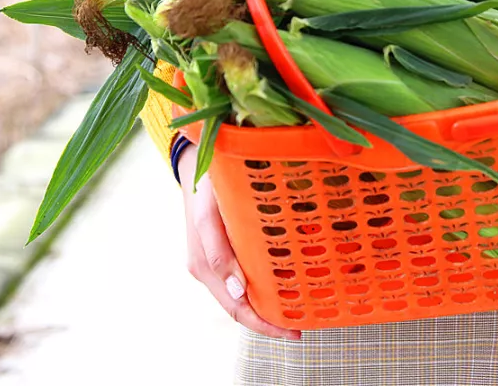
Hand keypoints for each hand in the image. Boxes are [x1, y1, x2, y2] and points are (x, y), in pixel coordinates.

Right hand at [179, 144, 300, 339]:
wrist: (195, 165)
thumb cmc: (205, 187)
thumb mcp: (210, 216)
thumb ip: (220, 254)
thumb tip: (239, 293)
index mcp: (204, 267)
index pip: (237, 309)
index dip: (264, 325)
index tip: (293, 332)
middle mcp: (208, 270)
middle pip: (241, 308)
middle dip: (269, 322)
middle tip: (301, 328)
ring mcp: (214, 262)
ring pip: (243, 295)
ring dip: (267, 306)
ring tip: (298, 310)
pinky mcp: (222, 250)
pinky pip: (243, 276)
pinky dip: (262, 286)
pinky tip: (284, 283)